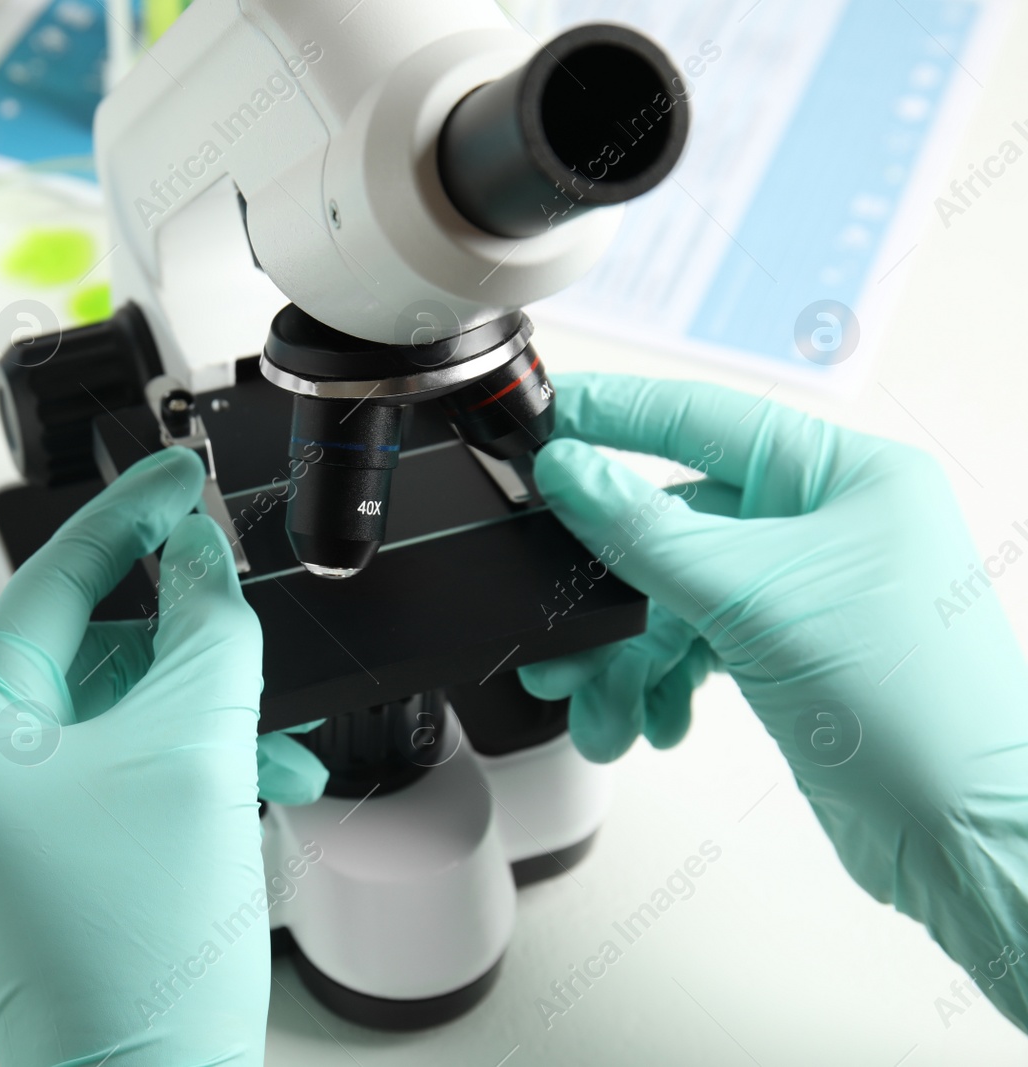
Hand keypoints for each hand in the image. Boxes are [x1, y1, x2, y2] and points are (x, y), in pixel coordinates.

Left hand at [0, 448, 275, 1065]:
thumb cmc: (147, 960)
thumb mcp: (198, 754)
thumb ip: (207, 631)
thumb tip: (201, 557)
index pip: (44, 590)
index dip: (123, 522)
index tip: (173, 477)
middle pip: (79, 661)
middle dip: (181, 653)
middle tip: (243, 629)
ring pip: (102, 726)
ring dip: (196, 722)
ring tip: (271, 747)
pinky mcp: (25, 871)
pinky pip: (100, 782)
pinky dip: (173, 773)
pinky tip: (245, 784)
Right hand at [519, 373, 1027, 1028]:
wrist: (959, 837)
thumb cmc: (917, 711)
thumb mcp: (754, 601)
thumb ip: (646, 532)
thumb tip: (569, 471)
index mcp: (846, 475)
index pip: (703, 419)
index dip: (613, 416)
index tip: (544, 419)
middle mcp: (829, 523)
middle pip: (675, 525)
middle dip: (609, 594)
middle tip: (555, 624)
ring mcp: (808, 590)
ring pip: (675, 599)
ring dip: (627, 658)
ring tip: (599, 709)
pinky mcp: (790, 652)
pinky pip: (696, 646)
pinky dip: (661, 684)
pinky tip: (651, 721)